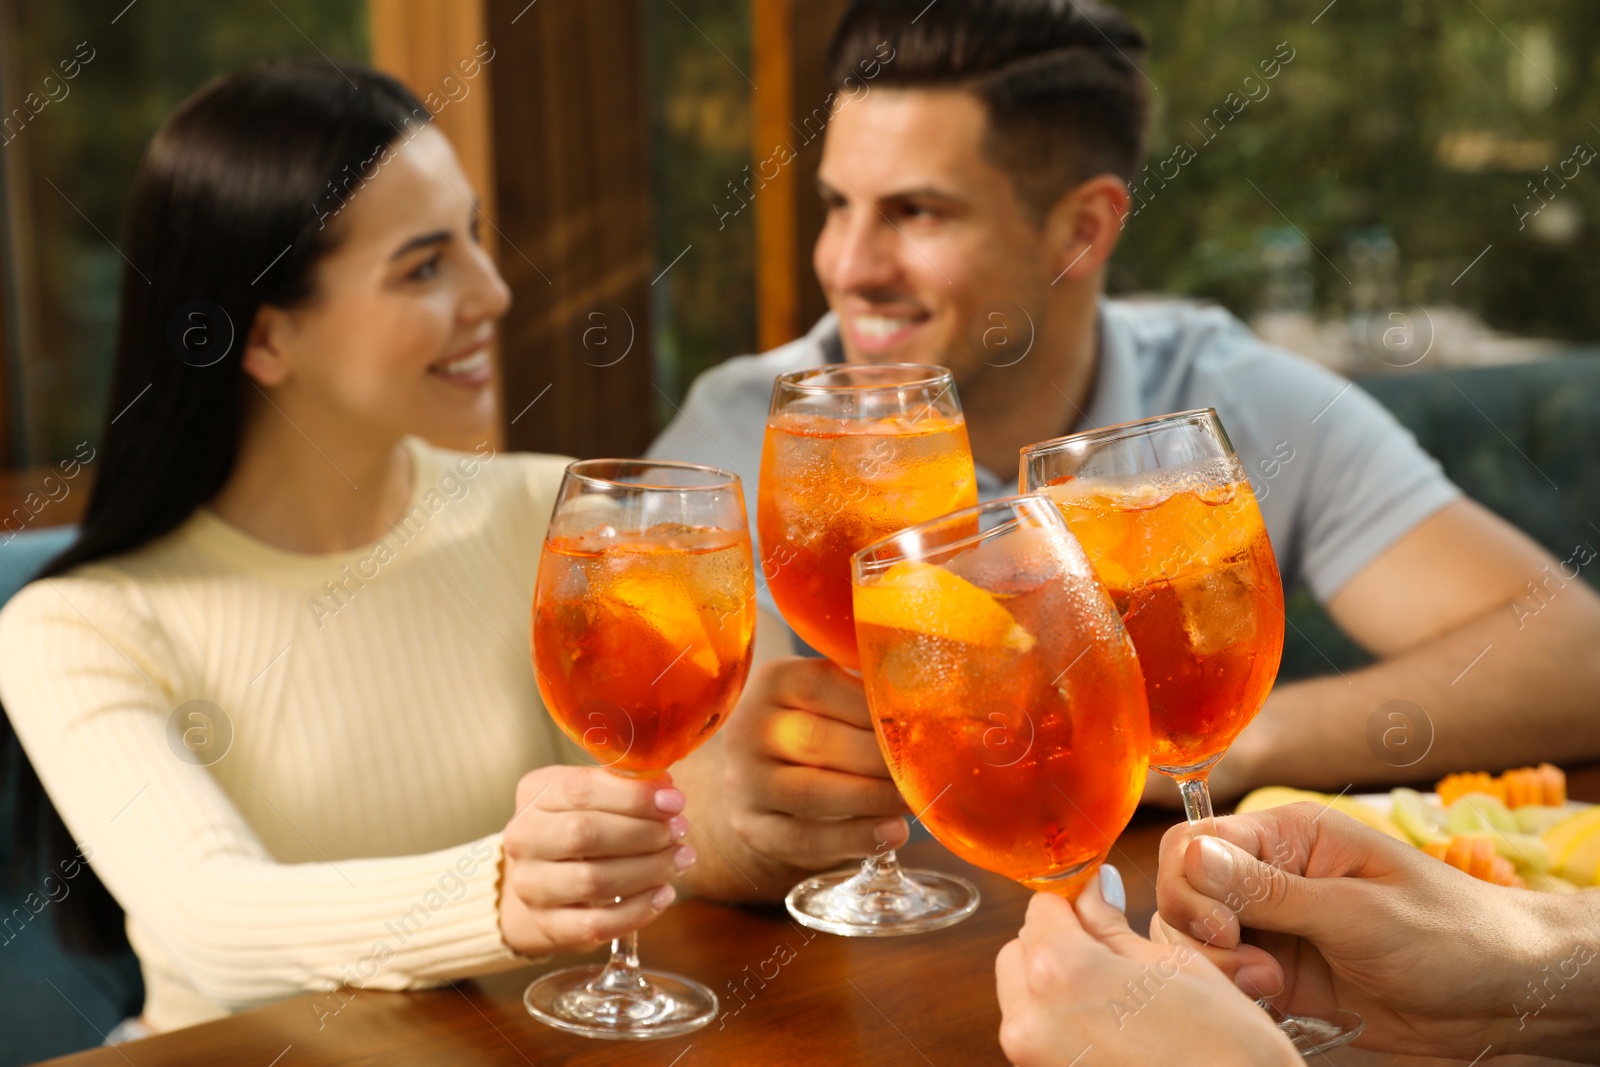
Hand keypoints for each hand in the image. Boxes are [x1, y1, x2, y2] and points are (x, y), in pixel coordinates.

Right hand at [497, 765, 693, 955]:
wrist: (548, 873)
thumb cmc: (582, 822)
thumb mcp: (595, 792)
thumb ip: (626, 786)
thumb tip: (667, 793)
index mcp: (535, 793)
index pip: (580, 790)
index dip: (632, 796)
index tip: (673, 801)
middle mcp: (523, 838)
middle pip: (584, 834)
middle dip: (643, 833)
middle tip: (679, 831)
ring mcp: (530, 885)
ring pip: (592, 881)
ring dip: (647, 870)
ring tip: (680, 859)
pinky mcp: (547, 924)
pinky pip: (595, 926)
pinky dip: (636, 911)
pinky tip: (663, 894)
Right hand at [721, 656, 908, 871]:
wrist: (763, 774)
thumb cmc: (817, 725)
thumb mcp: (831, 696)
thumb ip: (869, 694)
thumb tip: (929, 700)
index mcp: (774, 681)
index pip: (822, 686)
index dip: (873, 707)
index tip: (920, 722)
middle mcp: (749, 728)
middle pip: (817, 742)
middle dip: (879, 758)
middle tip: (925, 767)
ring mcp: (745, 781)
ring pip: (809, 793)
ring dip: (871, 798)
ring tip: (913, 800)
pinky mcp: (753, 827)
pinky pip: (803, 839)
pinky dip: (853, 838)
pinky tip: (893, 833)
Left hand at [996, 869, 1297, 1066]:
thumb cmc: (1226, 1051)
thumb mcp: (1174, 967)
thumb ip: (1113, 926)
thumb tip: (1092, 891)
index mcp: (1059, 971)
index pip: (1042, 907)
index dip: (1073, 903)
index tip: (1099, 907)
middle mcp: (1029, 1020)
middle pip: (1020, 951)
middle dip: (1058, 944)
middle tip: (1112, 957)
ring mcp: (1032, 1062)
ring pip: (1023, 998)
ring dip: (1057, 988)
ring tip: (1119, 1002)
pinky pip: (1039, 1039)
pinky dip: (1063, 1027)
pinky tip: (1114, 1033)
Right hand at [1154, 803, 1548, 1057]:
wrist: (1505, 995)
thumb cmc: (1449, 932)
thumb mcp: (1357, 910)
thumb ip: (1268, 890)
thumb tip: (1191, 856)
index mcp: (1288, 836)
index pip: (1196, 845)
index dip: (1190, 886)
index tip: (1221, 930)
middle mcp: (1269, 876)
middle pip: (1184, 895)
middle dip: (1202, 937)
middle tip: (1256, 969)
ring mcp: (1272, 929)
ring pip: (1195, 943)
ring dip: (1219, 971)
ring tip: (1272, 987)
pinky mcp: (1280, 977)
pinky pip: (1226, 981)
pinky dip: (1234, 996)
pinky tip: (1275, 1003)